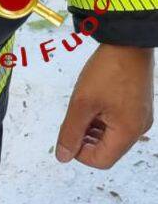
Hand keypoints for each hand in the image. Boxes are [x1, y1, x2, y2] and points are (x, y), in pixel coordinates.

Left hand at [56, 44, 153, 168]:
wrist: (128, 42)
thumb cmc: (106, 72)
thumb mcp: (81, 104)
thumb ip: (70, 133)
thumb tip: (62, 157)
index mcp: (128, 132)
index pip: (101, 161)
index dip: (79, 153)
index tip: (68, 133)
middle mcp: (139, 129)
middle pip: (107, 150)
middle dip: (85, 140)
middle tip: (73, 119)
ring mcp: (140, 118)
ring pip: (111, 137)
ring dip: (92, 130)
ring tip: (82, 108)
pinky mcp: (138, 107)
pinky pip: (117, 124)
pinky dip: (101, 120)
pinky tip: (91, 104)